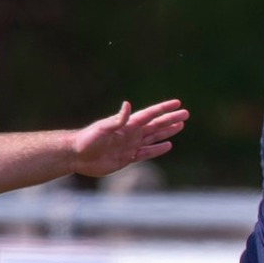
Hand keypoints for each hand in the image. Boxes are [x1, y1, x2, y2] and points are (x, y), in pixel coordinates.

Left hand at [71, 99, 188, 177]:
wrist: (77, 156)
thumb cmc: (87, 139)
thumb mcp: (102, 128)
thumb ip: (117, 119)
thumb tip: (128, 105)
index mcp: (128, 125)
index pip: (150, 114)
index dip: (164, 109)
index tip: (178, 104)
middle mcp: (131, 133)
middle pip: (156, 125)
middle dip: (170, 119)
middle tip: (186, 114)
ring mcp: (130, 145)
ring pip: (154, 137)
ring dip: (167, 132)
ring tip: (180, 126)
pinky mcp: (127, 158)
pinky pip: (146, 153)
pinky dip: (157, 149)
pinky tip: (168, 146)